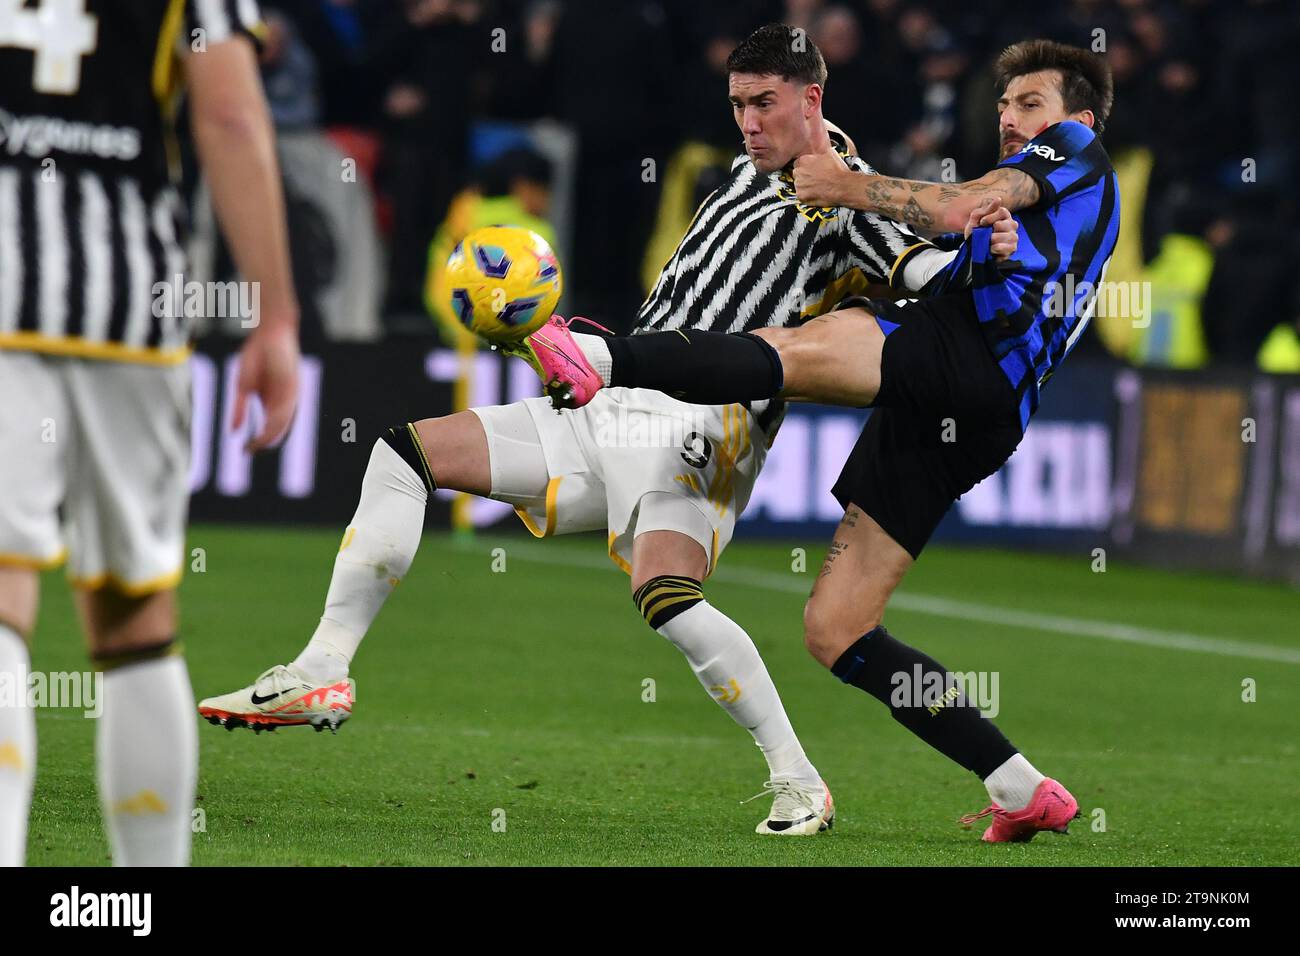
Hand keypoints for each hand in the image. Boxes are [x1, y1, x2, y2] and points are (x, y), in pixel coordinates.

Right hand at [233, 319, 299, 451]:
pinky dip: (276, 419)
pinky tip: (266, 427)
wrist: (269, 333)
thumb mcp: (243, 387)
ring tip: (256, 444)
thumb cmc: (256, 357)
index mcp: (274, 403)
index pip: (269, 428)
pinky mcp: (293, 386)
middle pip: (276, 429)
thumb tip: (232, 431)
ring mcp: (290, 394)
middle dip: (262, 442)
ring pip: (282, 421)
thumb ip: (240, 409)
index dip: (258, 441)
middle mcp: (284, 402)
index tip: (244, 450)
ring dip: (268, 435)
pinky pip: (286, 407)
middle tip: (249, 451)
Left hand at [793, 146, 849, 207]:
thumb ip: (820, 151)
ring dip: (805, 186)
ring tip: (817, 187)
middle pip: (797, 174)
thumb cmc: (838, 170)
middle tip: (815, 179)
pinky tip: (816, 193)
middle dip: (804, 176)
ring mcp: (799, 184)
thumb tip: (821, 148)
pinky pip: (801, 196)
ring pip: (798, 185)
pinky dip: (807, 196)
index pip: (798, 163)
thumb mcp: (830, 152)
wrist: (842, 185)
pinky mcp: (801, 196)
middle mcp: (798, 171)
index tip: (812, 171)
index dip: (806, 167)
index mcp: (803, 160)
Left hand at [965, 196, 1018, 259]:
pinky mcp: (1012, 248)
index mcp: (1004, 215)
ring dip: (992, 240)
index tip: (982, 223)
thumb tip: (998, 199)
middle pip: (1004, 224)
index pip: (1002, 212)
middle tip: (985, 234)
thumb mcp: (976, 219)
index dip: (990, 217)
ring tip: (987, 242)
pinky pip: (1006, 247)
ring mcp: (1013, 237)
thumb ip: (986, 209)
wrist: (972, 249)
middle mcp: (1012, 225)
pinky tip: (990, 248)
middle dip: (990, 231)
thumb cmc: (976, 232)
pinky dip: (995, 248)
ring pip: (1007, 236)